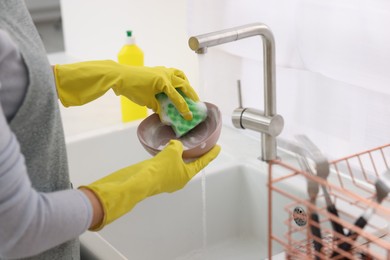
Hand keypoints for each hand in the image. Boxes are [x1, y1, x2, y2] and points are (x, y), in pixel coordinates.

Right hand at [54, 60, 198, 119]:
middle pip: (184, 81)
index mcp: (162, 73)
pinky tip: (182, 112)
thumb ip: (156, 100)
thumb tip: (162, 110)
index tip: (191, 98)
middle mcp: (165, 73)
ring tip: (192, 109)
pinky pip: (173, 96)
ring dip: (189, 97)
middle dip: (192, 93)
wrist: (119, 77)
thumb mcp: (146, 93)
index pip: (178, 79)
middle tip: (196, 103)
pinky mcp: (159, 83)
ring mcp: (163, 77)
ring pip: (182, 86)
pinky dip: (179, 105)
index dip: (186, 88)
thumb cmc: (130, 84)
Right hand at [80, 140, 219, 230]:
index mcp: (186, 175)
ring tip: (180, 144)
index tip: (218, 147)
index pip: (202, 162)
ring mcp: (167, 180)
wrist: (139, 180)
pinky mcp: (157, 178)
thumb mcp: (172, 152)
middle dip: (193, 154)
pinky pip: (166, 166)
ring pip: (176, 165)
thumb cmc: (160, 167)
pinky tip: (165, 150)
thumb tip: (175, 146)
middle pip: (189, 164)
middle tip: (198, 143)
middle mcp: (179, 180)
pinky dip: (168, 157)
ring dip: (178, 156)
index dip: (211, 154)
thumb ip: (177, 146)